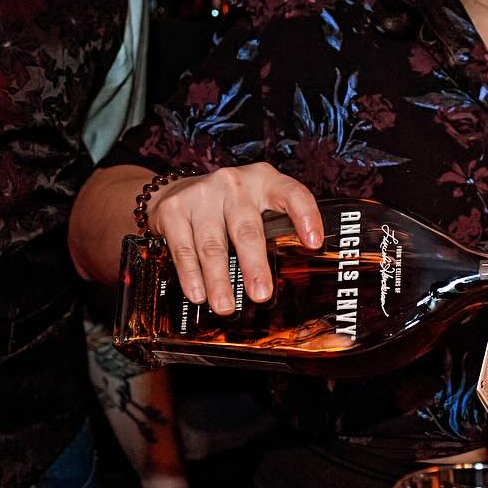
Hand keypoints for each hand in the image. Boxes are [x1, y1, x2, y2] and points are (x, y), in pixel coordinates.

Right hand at [146, 164, 321, 315]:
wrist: (174, 190)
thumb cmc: (228, 206)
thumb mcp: (256, 204)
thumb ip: (274, 229)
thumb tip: (293, 277)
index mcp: (264, 181)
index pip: (291, 194)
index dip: (305, 216)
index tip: (314, 243)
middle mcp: (233, 184)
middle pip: (246, 230)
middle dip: (254, 265)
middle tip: (261, 294)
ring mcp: (201, 195)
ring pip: (212, 246)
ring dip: (219, 280)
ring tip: (226, 306)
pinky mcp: (173, 210)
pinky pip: (184, 250)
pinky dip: (191, 276)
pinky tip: (198, 294)